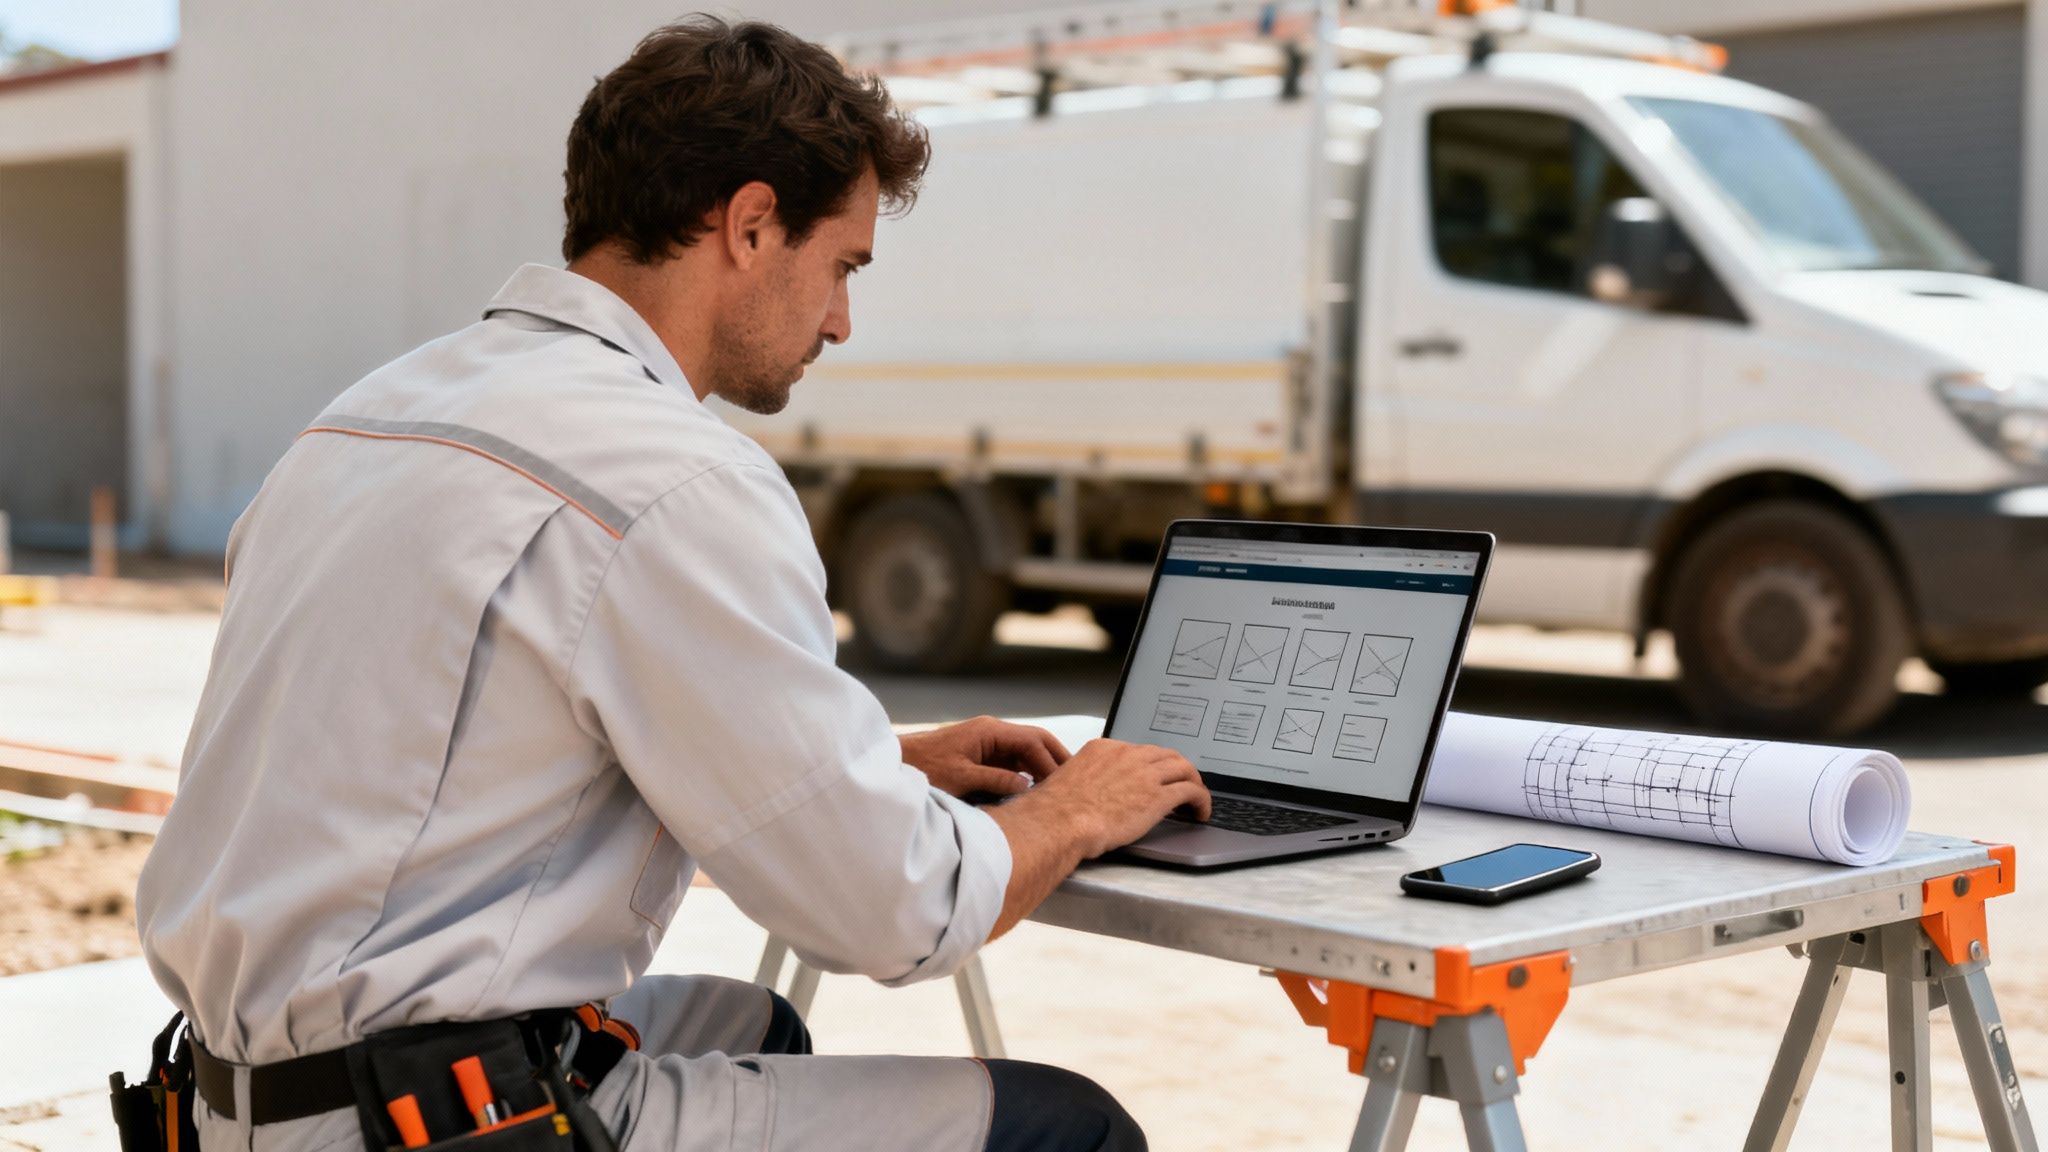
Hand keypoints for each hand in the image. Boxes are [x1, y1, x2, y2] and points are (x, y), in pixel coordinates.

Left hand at [899, 716, 1069, 800]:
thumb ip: (996, 781)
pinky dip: (1025, 773)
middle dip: (1054, 758)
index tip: (1064, 781)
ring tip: (1058, 788)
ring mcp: (986, 744)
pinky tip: (1033, 789)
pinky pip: (1010, 762)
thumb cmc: (923, 768)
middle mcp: (991, 733)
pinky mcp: (980, 756)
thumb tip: (1027, 786)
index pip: (1033, 740)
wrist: (896, 764)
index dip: (1051, 760)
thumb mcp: (962, 778)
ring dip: (1040, 768)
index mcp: (989, 730)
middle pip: (1033, 741)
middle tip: (1074, 779)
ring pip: (1024, 752)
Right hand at [1023, 739, 1210, 857]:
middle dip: (1177, 769)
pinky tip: (1201, 812)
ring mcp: (1145, 774)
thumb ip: (1084, 782)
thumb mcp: (1066, 783)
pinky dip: (1201, 800)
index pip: (1138, 751)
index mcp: (1104, 749)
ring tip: (1196, 798)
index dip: (1151, 765)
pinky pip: (1192, 791)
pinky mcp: (1158, 796)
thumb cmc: (1056, 811)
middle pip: (1165, 755)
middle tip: (1183, 783)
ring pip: (1184, 768)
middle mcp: (1127, 755)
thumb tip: (1084, 795)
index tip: (1155, 776)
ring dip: (1193, 782)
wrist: (1060, 822)